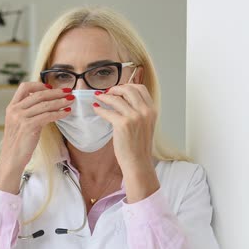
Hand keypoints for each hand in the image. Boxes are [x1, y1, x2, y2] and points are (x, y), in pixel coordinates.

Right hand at [0, 82, 73, 193]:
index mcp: (12, 107)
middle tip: (68, 91)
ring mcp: (20, 118)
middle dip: (55, 92)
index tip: (50, 87)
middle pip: (38, 95)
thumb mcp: (19, 123)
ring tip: (71, 101)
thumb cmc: (18, 143)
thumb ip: (28, 112)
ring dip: (60, 101)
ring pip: (44, 104)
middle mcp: (15, 110)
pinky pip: (47, 116)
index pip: (24, 87)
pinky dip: (59, 113)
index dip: (38, 85)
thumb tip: (46, 104)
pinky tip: (66, 113)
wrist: (11, 159)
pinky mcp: (28, 126)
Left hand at [92, 84, 158, 201]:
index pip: (140, 88)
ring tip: (98, 98)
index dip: (127, 86)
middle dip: (115, 89)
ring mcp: (135, 117)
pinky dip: (100, 109)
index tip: (118, 90)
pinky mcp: (123, 124)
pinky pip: (108, 111)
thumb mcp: (145, 124)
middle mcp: (145, 111)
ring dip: (104, 96)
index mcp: (152, 110)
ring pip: (116, 98)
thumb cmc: (139, 146)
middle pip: (128, 89)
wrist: (138, 162)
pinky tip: (96, 109)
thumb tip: (123, 99)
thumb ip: (138, 111)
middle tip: (106, 92)